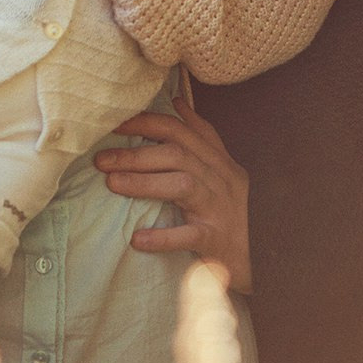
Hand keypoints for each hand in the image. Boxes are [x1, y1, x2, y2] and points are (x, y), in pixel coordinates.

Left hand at [94, 93, 253, 292]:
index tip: (114, 123)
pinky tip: (138, 239)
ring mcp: (221, 209)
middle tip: (101, 159)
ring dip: (143, 183)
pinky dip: (163, 237)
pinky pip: (190, 234)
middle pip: (176, 154)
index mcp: (219, 162)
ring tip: (112, 184)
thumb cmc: (233, 213)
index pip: (180, 131)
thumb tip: (178, 102)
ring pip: (182, 185)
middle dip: (135, 153)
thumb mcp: (223, 169)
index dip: (146, 122)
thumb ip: (201, 136)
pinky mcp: (218, 241)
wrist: (262, 260)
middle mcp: (222, 180)